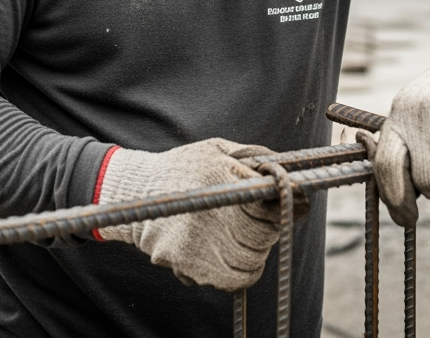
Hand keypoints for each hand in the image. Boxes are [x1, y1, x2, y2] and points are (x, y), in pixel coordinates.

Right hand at [96, 138, 283, 290]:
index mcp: (218, 175)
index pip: (268, 202)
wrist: (137, 192)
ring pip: (251, 262)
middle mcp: (207, 209)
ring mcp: (195, 241)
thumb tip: (291, 175)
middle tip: (259, 221)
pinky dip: (239, 272)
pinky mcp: (185, 264)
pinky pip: (231, 280)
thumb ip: (256, 158)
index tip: (285, 205)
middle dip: (268, 229)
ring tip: (242, 237)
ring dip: (255, 252)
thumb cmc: (186, 168)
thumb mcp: (220, 149)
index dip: (281, 206)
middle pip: (262, 235)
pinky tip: (230, 254)